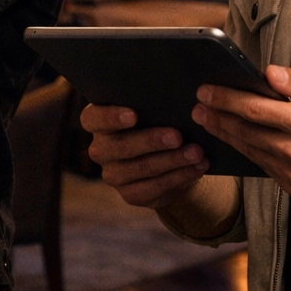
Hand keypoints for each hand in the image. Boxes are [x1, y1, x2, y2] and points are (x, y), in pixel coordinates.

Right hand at [81, 104, 208, 208]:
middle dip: (151, 141)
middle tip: (178, 136)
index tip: (133, 115)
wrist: (164, 156)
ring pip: (141, 168)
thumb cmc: (155, 121)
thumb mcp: (151, 109)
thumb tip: (174, 96)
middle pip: (120, 146)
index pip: (93, 119)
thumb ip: (152, 103)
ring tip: (196, 152)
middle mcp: (100, 149)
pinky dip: (180, 176)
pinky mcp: (130, 194)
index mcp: (98, 122)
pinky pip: (155, 187)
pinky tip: (197, 168)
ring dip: (172, 160)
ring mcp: (113, 175)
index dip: (110, 117)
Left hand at [192, 65, 290, 200]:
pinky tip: (233, 139)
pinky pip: (262, 165)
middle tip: (197, 105)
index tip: (206, 90)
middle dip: (218, 117)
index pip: (256, 109)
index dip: (227, 99)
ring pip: (250, 150)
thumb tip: (269, 73)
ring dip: (225, 134)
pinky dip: (245, 151)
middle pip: (246, 132)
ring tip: (207, 120)